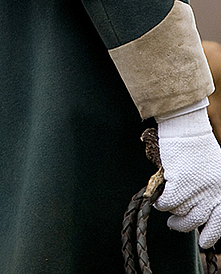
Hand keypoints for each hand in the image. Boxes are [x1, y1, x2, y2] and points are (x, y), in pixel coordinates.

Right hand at [154, 106, 220, 248]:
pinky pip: (168, 203)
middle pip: (197, 221)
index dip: (210, 235)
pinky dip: (161, 204)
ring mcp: (197, 189)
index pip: (220, 222)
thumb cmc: (198, 146)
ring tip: (165, 208)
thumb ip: (210, 190)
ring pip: (181, 213)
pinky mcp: (180, 183)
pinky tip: (157, 201)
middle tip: (175, 225)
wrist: (187, 129)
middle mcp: (213, 193)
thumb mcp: (213, 171)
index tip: (203, 242)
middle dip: (184, 226)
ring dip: (171, 213)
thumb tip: (199, 210)